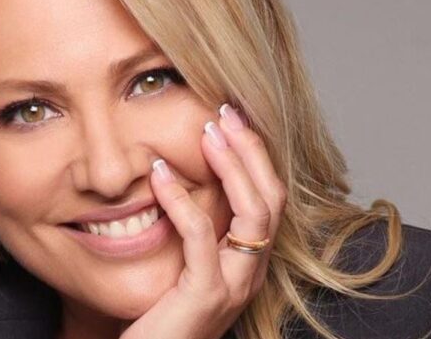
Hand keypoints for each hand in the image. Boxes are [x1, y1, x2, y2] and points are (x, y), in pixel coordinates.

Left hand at [118, 104, 286, 338]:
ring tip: (207, 132)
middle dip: (252, 150)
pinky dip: (181, 201)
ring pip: (254, 214)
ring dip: (232, 166)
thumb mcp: (183, 269)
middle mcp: (251, 274)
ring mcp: (233, 287)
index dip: (256, 157)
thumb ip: (191, 233)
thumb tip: (173, 177)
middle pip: (272, 199)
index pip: (269, 200)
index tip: (233, 119)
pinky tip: (158, 176)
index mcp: (248, 264)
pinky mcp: (205, 297)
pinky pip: (200, 238)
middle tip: (226, 112)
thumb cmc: (158, 319)